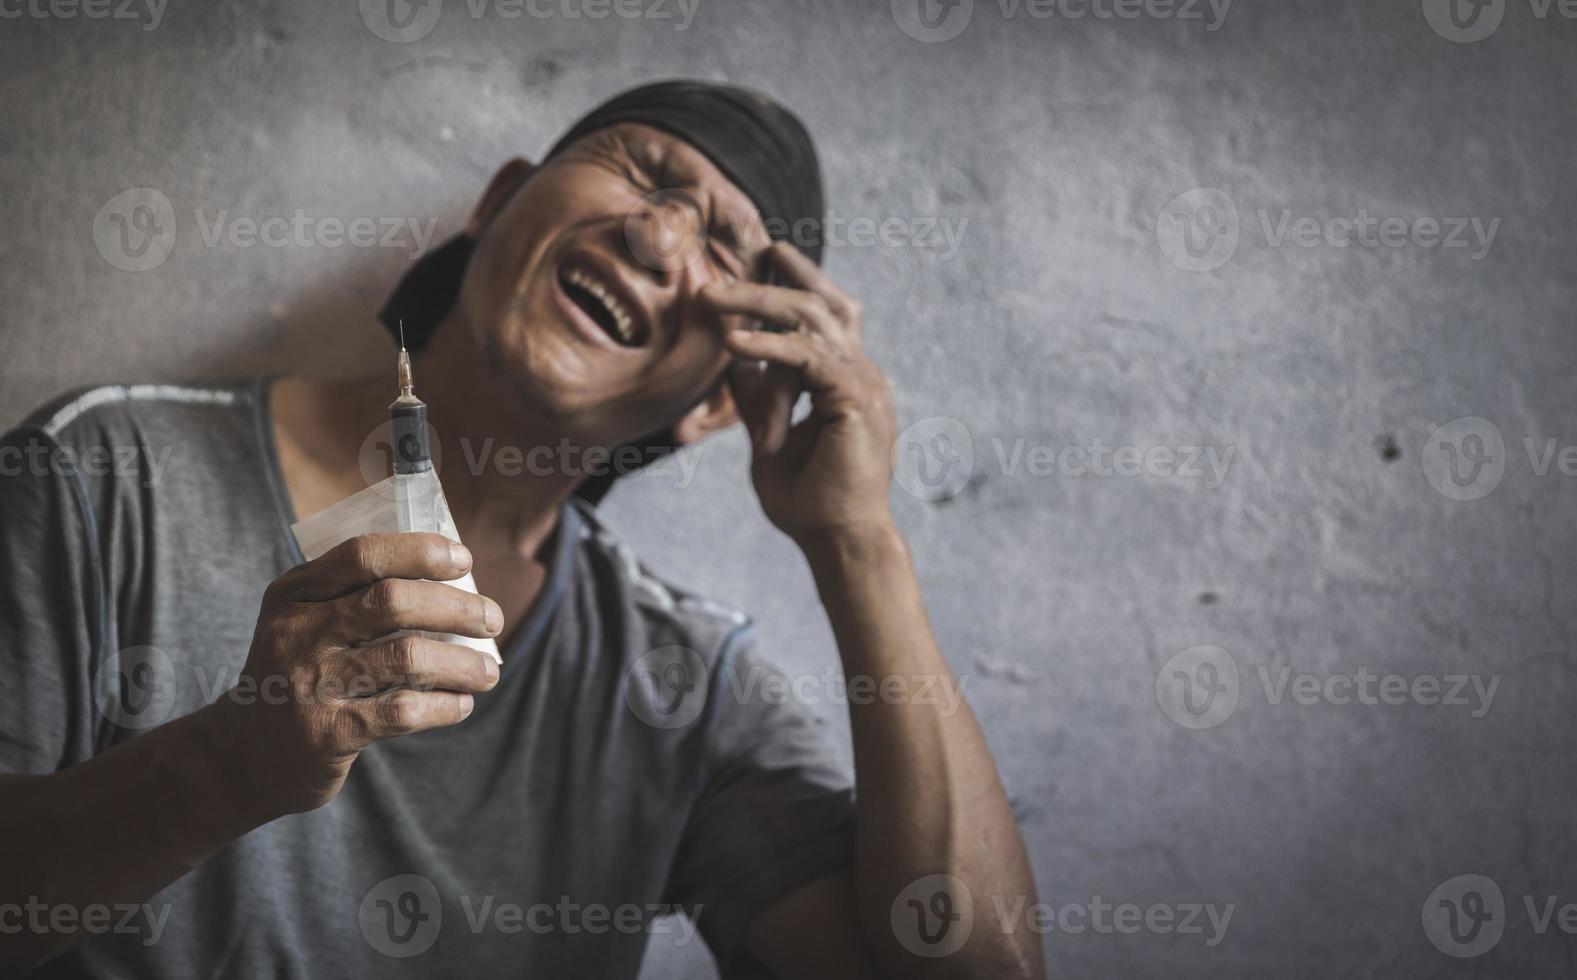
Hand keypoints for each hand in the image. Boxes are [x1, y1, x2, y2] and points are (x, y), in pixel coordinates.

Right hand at [212, 533, 502, 816]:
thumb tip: (458, 586)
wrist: (243, 754)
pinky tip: (462, 704)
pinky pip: (402, 711)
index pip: (363, 555)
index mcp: (294, 593)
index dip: (421, 551)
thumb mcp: (307, 623)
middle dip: (456, 607)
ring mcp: (309, 684)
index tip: (464, 559)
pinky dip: (445, 705)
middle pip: (392, 601)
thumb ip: (361, 598)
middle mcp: (297, 633)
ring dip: (461, 663)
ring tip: (488, 671)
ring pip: (406, 657)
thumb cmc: (302, 674)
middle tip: (492, 620)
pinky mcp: (326, 733)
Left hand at [700, 243, 896, 543]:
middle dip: (779, 278)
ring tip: (714, 297)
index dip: (797, 284)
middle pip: (825, 304)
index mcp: (848, 381)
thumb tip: (733, 363)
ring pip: (814, 319)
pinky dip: (768, 346)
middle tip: (738, 256)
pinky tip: (732, 342)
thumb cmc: (810, 502)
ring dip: (760, 302)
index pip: (827, 316)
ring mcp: (864, 384)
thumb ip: (758, 400)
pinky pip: (808, 357)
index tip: (763, 260)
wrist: (838, 540)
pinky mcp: (856, 399)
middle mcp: (863, 374)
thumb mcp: (770, 438)